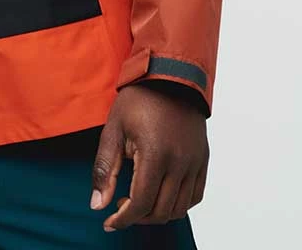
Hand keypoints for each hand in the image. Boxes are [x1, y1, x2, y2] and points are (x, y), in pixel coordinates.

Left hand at [90, 82, 208, 230]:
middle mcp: (180, 163)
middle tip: (120, 210)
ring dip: (157, 213)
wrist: (169, 77)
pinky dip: (178, 204)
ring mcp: (195, 163)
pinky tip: (160, 195)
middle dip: (137, 218)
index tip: (108, 222)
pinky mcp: (203, 160)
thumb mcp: (113, 129)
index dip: (123, 219)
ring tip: (137, 203)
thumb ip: (104, 169)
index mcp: (155, 154)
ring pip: (179, 208)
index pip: (140, 203)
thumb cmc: (138, 100)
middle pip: (160, 210)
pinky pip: (195, 196)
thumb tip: (98, 204)